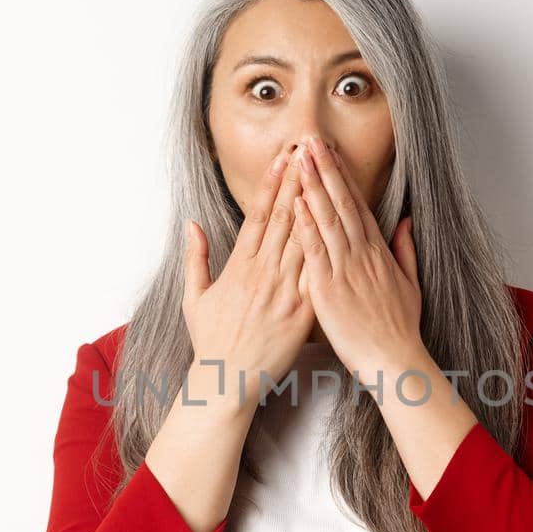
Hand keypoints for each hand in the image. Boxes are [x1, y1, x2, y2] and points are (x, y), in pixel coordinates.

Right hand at [182, 142, 314, 408]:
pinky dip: (328, 248)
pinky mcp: (301, 312)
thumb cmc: (211, 342)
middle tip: (311, 149)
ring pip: (304, 239)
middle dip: (298, 180)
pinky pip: (318, 274)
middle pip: (284, 218)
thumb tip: (192, 225)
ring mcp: (283, 291)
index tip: (282, 158)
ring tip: (328, 175)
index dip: (271, 184)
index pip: (258, 215)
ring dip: (317, 204)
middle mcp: (262, 273)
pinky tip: (340, 225)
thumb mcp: (194, 297)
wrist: (226, 381)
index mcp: (238, 267)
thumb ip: (196, 258)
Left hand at [291, 134, 423, 377]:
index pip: (357, 206)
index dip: (342, 177)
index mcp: (378, 253)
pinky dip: (307, 226)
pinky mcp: (329, 290)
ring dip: (313, 186)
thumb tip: (405, 221)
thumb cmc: (399, 330)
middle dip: (325, 170)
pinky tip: (298, 203)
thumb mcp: (410, 285)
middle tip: (310, 141)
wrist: (395, 361)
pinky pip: (316, 252)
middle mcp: (362, 255)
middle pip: (341, 204)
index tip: (329, 153)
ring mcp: (346, 270)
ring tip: (300, 159)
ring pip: (328, 220)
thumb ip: (405, 250)